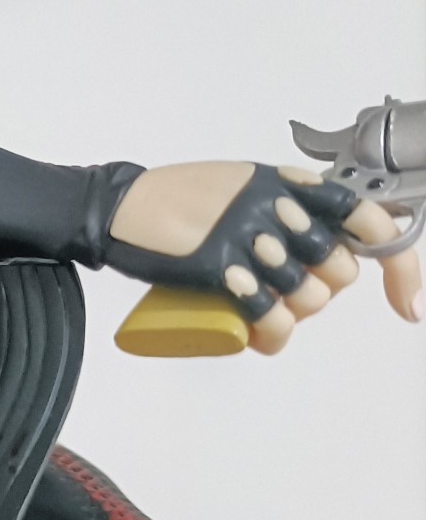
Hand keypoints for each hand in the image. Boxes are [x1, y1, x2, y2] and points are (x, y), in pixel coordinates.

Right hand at [107, 161, 422, 353]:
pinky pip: (268, 315)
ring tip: (258, 309)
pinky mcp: (221, 268)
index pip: (367, 221)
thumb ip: (283, 201)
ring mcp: (250, 239)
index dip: (400, 264)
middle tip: (280, 291)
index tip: (405, 301)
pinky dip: (270, 334)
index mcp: (288, 184)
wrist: (121, 206)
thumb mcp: (244, 184)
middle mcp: (277, 208)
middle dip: (319, 291)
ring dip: (289, 314)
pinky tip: (258, 336)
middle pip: (338, 272)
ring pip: (305, 298)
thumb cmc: (174, 197)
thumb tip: (317, 236)